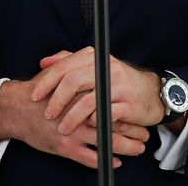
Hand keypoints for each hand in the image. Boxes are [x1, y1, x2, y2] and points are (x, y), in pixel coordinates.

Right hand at [0, 71, 150, 169]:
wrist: (17, 109)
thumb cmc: (41, 91)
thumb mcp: (61, 72)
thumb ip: (80, 66)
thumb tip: (97, 57)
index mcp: (85, 95)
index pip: (115, 104)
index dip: (131, 112)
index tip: (142, 115)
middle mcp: (82, 113)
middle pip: (116, 123)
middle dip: (134, 131)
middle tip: (146, 136)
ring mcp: (74, 131)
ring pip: (107, 142)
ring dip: (126, 147)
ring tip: (138, 149)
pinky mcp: (65, 146)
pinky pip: (89, 157)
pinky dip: (105, 160)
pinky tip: (116, 161)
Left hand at [32, 47, 166, 135]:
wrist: (152, 93)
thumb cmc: (120, 82)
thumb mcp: (96, 68)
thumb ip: (70, 62)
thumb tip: (45, 62)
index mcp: (97, 59)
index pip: (66, 66)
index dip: (47, 81)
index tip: (35, 95)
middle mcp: (108, 69)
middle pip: (73, 81)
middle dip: (56, 100)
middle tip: (47, 113)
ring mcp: (120, 87)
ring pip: (87, 100)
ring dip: (71, 117)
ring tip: (62, 128)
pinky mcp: (129, 105)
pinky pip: (105, 114)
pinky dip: (93, 121)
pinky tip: (87, 126)